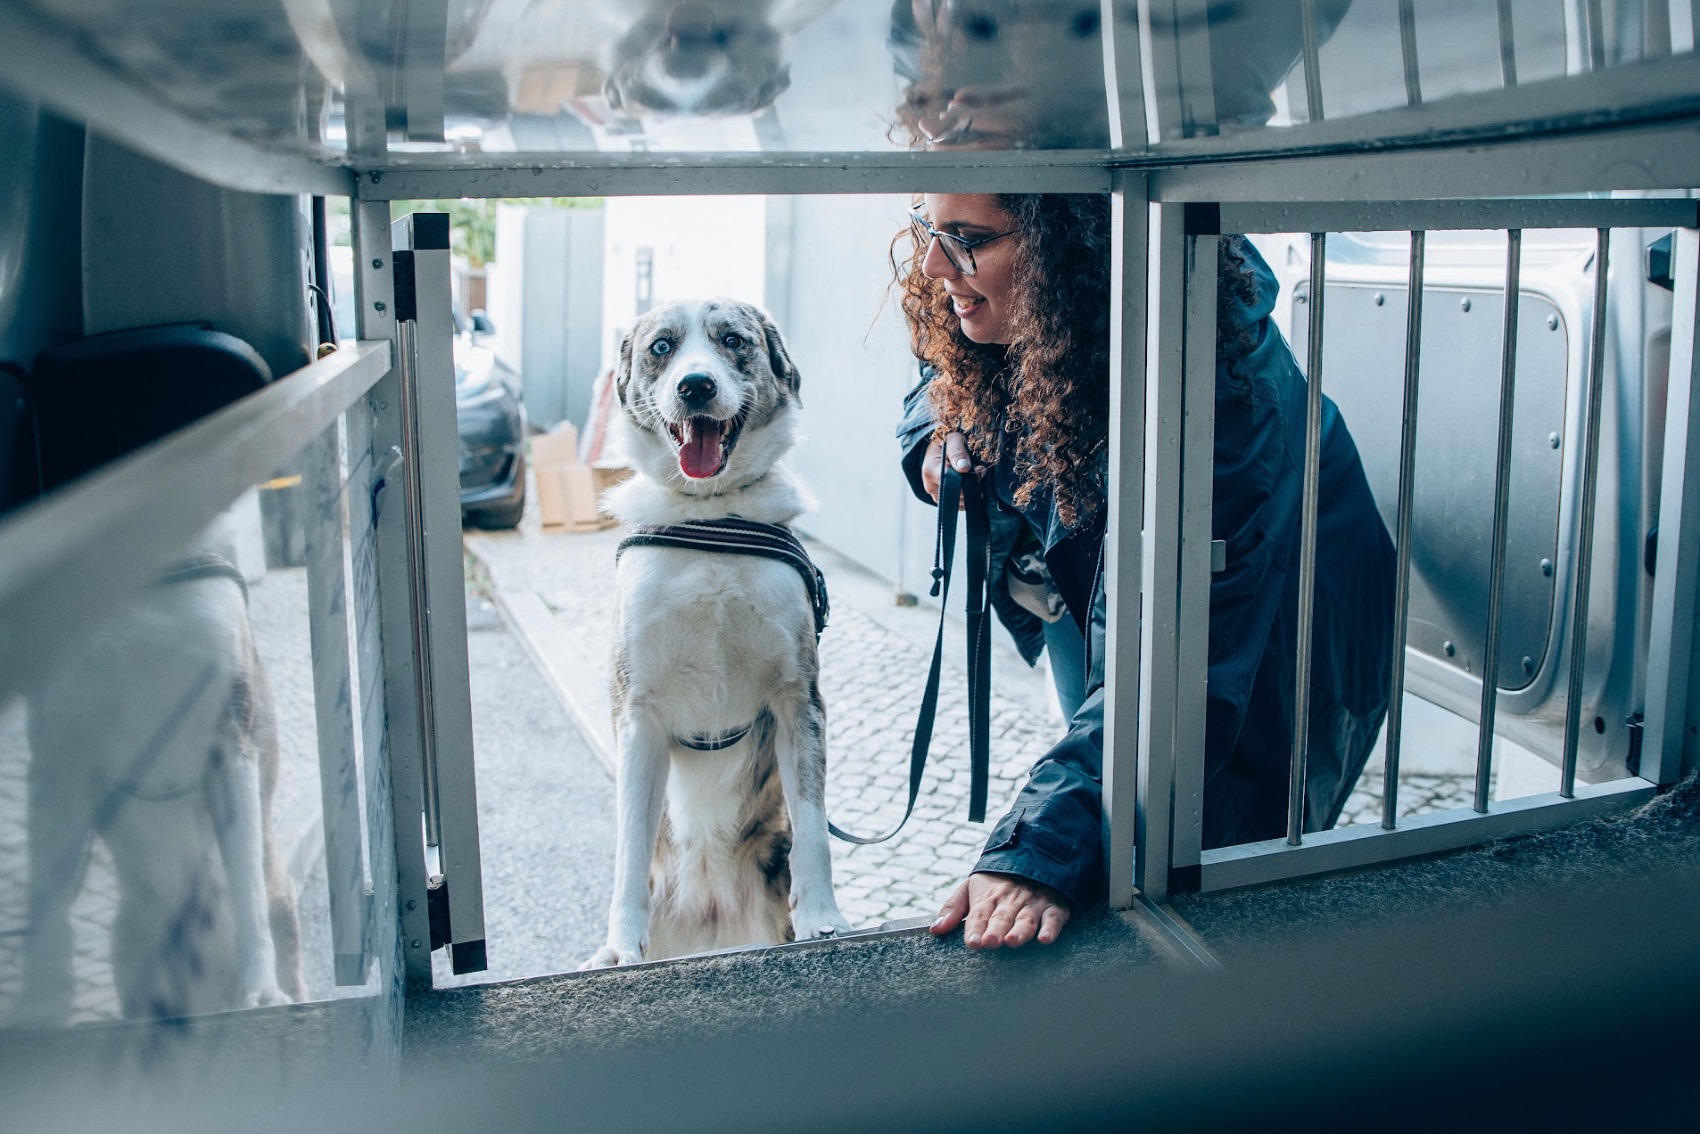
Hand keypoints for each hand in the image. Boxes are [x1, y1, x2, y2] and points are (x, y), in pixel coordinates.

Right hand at [921, 431, 976, 505]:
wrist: (937, 447)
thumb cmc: (945, 441)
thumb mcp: (952, 438)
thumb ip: (957, 451)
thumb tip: (964, 468)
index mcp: (930, 470)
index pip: (952, 483)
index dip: (968, 478)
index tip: (979, 469)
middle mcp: (930, 486)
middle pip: (957, 495)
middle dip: (972, 484)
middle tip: (980, 470)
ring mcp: (935, 495)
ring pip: (959, 502)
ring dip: (972, 490)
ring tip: (975, 475)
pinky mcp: (942, 499)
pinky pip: (959, 504)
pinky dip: (968, 495)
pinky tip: (971, 483)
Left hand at [930, 871, 1070, 948]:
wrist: (1030, 856)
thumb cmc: (994, 881)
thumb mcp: (970, 888)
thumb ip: (952, 909)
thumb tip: (935, 930)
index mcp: (988, 897)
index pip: (979, 915)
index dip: (976, 929)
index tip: (972, 943)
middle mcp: (1010, 901)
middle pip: (1002, 918)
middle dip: (996, 930)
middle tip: (990, 943)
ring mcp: (1033, 903)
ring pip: (1026, 919)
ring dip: (1020, 930)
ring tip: (1012, 941)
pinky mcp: (1054, 907)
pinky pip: (1053, 918)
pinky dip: (1050, 928)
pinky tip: (1045, 938)